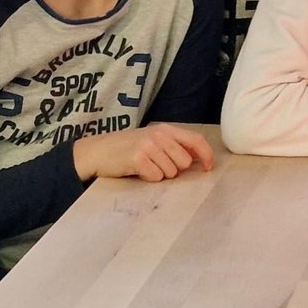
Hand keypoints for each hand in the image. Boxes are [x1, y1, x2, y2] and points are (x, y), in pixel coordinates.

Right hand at [73, 123, 215, 181]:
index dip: (207, 155)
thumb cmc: (127, 148)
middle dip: (174, 169)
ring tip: (145, 166)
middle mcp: (159, 134)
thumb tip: (199, 157)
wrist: (98, 151)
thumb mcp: (153, 140)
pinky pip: (156, 177)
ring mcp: (148, 145)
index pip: (196, 140)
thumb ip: (175, 145)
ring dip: (160, 174)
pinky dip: (148, 178)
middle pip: (184, 162)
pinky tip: (137, 171)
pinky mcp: (138, 158)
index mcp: (166, 129)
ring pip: (171, 172)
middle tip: (156, 165)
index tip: (209, 167)